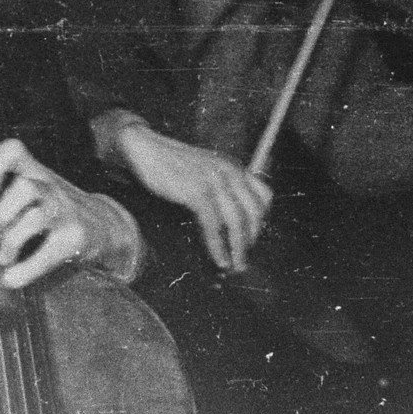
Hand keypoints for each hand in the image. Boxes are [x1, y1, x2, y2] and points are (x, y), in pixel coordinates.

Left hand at [0, 140, 130, 288]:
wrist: (104, 228)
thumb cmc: (53, 212)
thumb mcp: (28, 199)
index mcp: (34, 173)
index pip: (16, 151)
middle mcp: (50, 187)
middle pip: (24, 187)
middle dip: (2, 213)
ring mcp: (65, 212)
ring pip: (35, 218)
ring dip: (11, 242)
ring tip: (4, 257)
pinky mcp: (75, 238)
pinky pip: (48, 253)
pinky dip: (25, 270)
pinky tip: (12, 278)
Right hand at [119, 125, 270, 271]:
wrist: (148, 148)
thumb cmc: (173, 162)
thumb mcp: (207, 168)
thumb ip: (222, 184)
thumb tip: (231, 214)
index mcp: (234, 167)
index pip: (265, 194)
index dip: (263, 218)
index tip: (254, 235)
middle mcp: (229, 173)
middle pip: (254, 211)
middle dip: (252, 238)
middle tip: (246, 255)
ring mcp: (214, 182)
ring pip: (237, 221)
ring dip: (239, 248)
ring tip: (237, 264)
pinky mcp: (197, 193)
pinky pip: (214, 226)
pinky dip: (218, 246)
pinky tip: (219, 258)